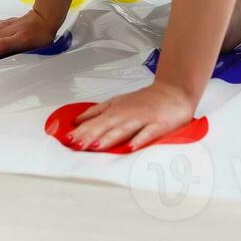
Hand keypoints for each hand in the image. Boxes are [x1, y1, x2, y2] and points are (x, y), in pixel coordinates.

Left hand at [66, 81, 197, 151]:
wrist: (173, 92)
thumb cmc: (144, 101)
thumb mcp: (116, 103)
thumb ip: (97, 112)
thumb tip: (76, 121)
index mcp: (115, 110)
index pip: (95, 121)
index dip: (81, 130)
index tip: (67, 139)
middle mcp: (126, 114)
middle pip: (106, 126)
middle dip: (90, 135)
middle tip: (76, 145)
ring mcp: (142, 119)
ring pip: (123, 129)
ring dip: (108, 138)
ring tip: (95, 147)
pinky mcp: (158, 125)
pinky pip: (147, 133)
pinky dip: (139, 140)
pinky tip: (130, 147)